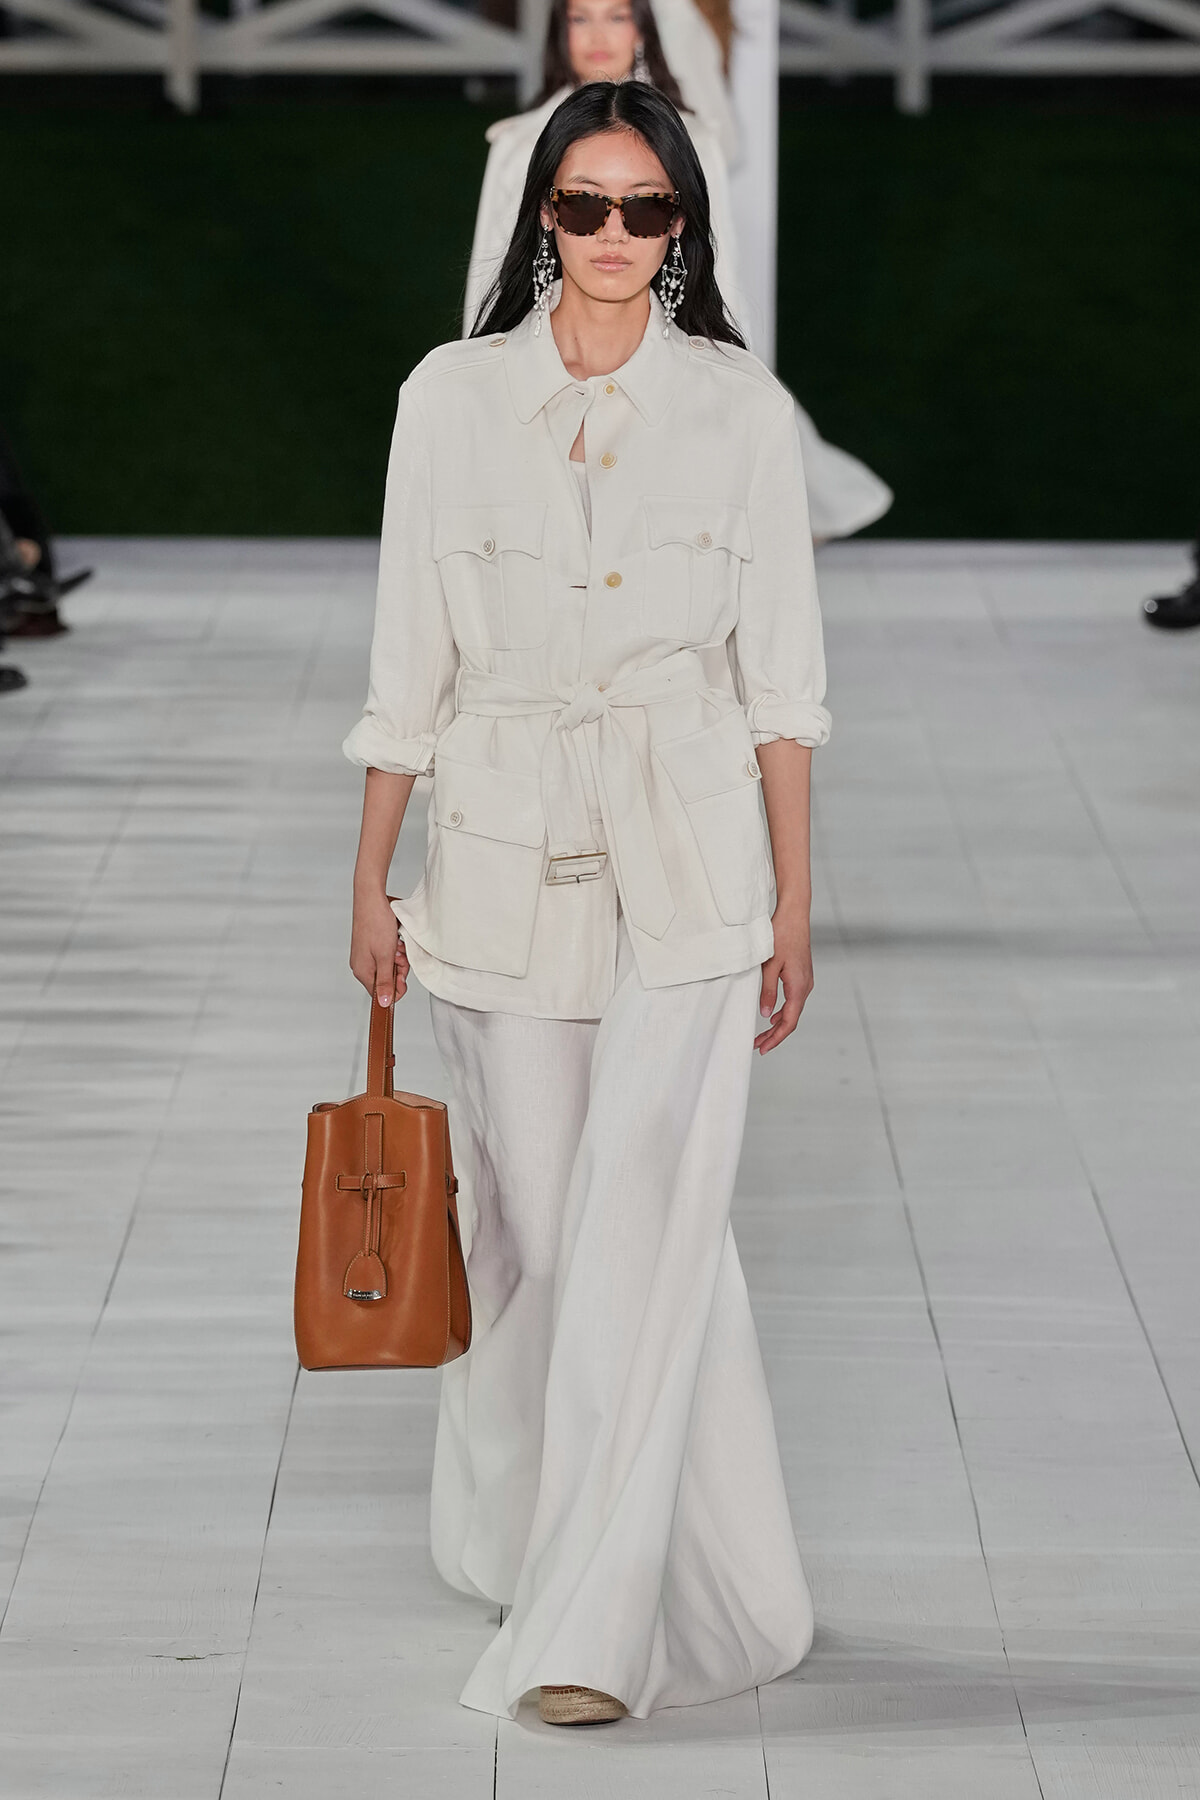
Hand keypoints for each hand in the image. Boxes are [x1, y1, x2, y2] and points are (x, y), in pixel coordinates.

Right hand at [350, 891, 409, 1006]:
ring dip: (398, 957)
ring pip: (389, 966)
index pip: (381, 993)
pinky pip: (387, 954)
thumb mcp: (385, 956)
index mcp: (363, 971)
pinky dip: (394, 948)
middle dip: (399, 968)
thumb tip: (384, 1004)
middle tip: (400, 953)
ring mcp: (366, 955)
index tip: (404, 976)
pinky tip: (395, 938)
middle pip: (387, 979)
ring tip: (397, 943)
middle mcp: (362, 965)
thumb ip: (386, 981)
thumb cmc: (376, 924)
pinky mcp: (371, 946)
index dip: (396, 987)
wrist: (371, 898)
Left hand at [755, 902, 812, 1053]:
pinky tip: (772, 1014)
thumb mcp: (769, 965)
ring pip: (793, 1010)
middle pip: (791, 1020)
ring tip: (762, 1034)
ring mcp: (805, 982)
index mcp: (799, 987)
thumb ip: (767, 991)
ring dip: (778, 1024)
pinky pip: (794, 1000)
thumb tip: (765, 1015)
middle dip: (774, 1035)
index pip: (788, 1022)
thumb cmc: (781, 936)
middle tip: (757, 1045)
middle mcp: (805, 987)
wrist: (795, 915)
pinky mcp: (802, 976)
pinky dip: (782, 1011)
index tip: (762, 1048)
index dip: (776, 1038)